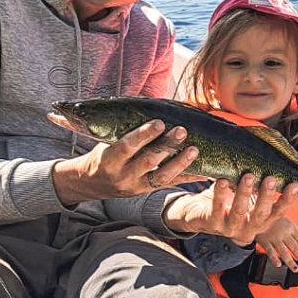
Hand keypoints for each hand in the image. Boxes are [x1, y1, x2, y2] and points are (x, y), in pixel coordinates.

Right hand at [52, 120, 203, 203]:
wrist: (93, 183)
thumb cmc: (103, 155)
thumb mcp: (106, 141)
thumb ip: (125, 129)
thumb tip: (151, 106)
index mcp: (109, 160)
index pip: (127, 146)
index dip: (143, 135)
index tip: (159, 122)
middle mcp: (123, 175)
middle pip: (148, 161)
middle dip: (166, 146)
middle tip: (182, 131)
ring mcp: (136, 186)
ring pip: (161, 176)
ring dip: (180, 163)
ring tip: (195, 150)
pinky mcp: (147, 191)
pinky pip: (170, 185)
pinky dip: (188, 178)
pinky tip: (205, 171)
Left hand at [163, 174, 297, 245]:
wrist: (197, 212)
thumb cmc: (226, 200)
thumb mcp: (244, 194)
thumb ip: (257, 185)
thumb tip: (273, 162)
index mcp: (258, 223)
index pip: (276, 214)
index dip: (286, 202)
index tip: (294, 186)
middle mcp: (246, 229)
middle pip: (260, 215)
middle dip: (266, 196)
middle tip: (271, 179)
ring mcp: (229, 228)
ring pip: (239, 211)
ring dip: (244, 193)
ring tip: (249, 176)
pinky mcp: (211, 224)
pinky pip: (216, 208)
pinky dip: (219, 194)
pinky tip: (222, 181)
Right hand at [255, 217, 297, 272]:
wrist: (259, 214)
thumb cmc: (276, 221)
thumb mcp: (288, 223)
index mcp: (291, 228)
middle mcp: (284, 232)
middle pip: (294, 247)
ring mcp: (274, 237)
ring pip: (283, 251)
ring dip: (290, 261)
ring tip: (296, 269)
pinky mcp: (264, 240)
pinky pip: (270, 251)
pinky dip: (274, 258)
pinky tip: (278, 265)